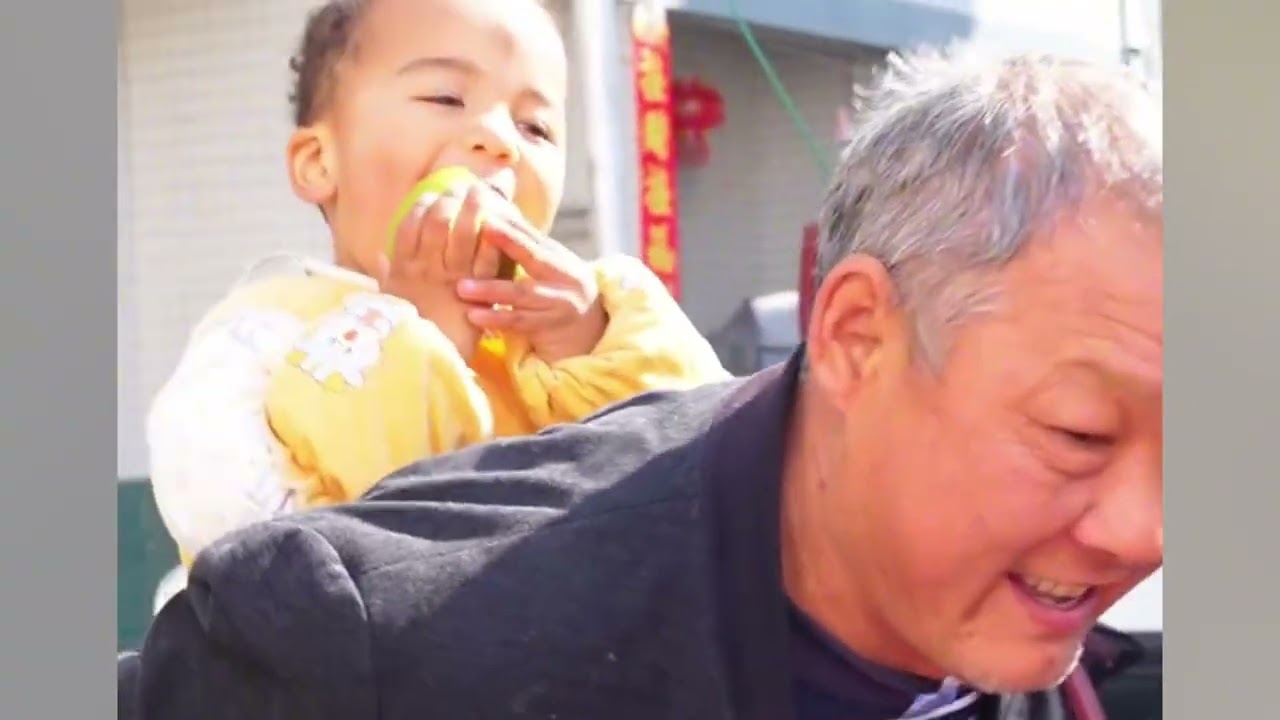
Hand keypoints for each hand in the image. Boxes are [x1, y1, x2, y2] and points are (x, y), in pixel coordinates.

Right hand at [374, 182, 504, 358]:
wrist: (431, 362)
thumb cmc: (410, 333)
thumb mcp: (389, 305)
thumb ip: (385, 278)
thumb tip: (380, 257)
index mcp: (402, 270)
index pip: (408, 226)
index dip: (421, 205)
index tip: (431, 193)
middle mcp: (424, 270)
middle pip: (435, 223)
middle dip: (448, 200)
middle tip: (460, 187)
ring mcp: (450, 279)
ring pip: (461, 235)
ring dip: (472, 211)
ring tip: (481, 193)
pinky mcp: (474, 292)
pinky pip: (485, 259)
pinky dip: (491, 239)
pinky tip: (499, 225)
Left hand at [454, 209, 607, 363]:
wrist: (591, 334)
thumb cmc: (560, 297)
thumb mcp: (552, 272)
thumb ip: (530, 253)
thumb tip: (496, 220)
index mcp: (562, 260)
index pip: (535, 238)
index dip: (512, 227)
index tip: (488, 215)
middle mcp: (566, 279)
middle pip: (534, 257)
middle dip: (508, 242)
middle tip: (480, 230)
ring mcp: (559, 304)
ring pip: (521, 293)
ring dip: (490, 289)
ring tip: (461, 287)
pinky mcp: (549, 328)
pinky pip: (518, 322)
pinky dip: (495, 318)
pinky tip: (473, 315)